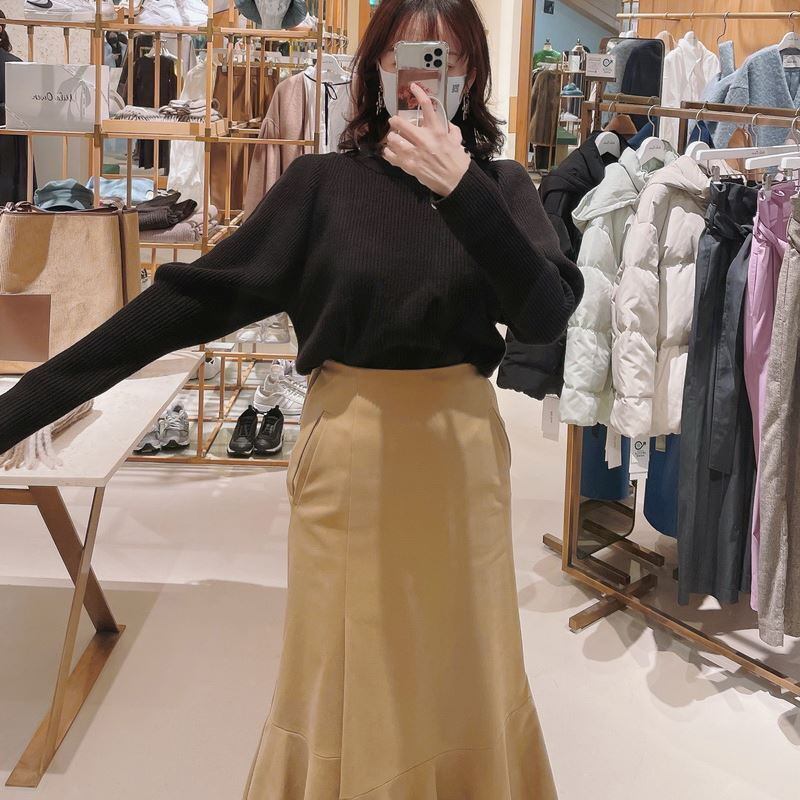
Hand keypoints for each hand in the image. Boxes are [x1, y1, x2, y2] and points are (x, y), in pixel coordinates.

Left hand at [383, 83, 470, 197]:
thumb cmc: (458, 161)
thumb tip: (445, 122)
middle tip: (394, 122)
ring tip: (393, 139)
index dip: (418, 93)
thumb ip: (450, 129)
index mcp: (437, 131)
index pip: (427, 107)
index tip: (412, 87)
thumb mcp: (457, 140)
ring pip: (394, 140)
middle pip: (401, 124)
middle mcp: (424, 140)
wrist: (456, 182)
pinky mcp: (409, 166)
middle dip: (395, 121)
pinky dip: (389, 153)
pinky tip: (390, 151)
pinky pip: (392, 157)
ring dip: (392, 138)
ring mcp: (415, 153)